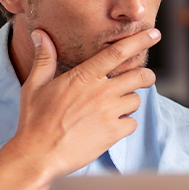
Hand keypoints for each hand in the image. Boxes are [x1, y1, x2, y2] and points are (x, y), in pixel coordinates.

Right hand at [3, 27, 159, 181]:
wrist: (38, 155)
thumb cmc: (34, 121)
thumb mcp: (35, 86)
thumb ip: (44, 59)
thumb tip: (41, 35)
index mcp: (84, 77)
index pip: (118, 52)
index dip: (139, 40)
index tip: (154, 34)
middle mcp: (101, 92)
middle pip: (139, 75)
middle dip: (147, 75)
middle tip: (144, 78)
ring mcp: (109, 113)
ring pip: (136, 100)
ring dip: (130, 101)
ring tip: (115, 107)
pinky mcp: (113, 133)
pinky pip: (132, 123)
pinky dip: (126, 124)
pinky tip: (112, 126)